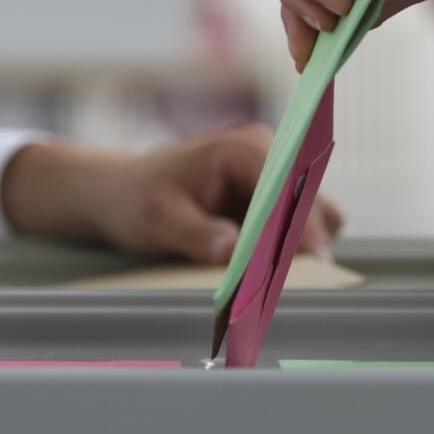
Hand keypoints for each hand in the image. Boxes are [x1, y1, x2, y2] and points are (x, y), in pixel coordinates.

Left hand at [1, 124, 343, 263]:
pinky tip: (259, 271)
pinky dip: (286, 251)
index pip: (291, 188)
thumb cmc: (135, 200)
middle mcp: (268, 156)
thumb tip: (232, 250)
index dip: (304, 226)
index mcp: (244, 150)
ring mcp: (272, 177)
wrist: (119, 194)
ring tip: (268, 279)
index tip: (313, 263)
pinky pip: (297, 227)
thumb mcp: (157, 220)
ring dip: (298, 247)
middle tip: (285, 282)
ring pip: (315, 216)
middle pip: (314, 201)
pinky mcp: (270, 199)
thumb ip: (196, 234)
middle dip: (305, 240)